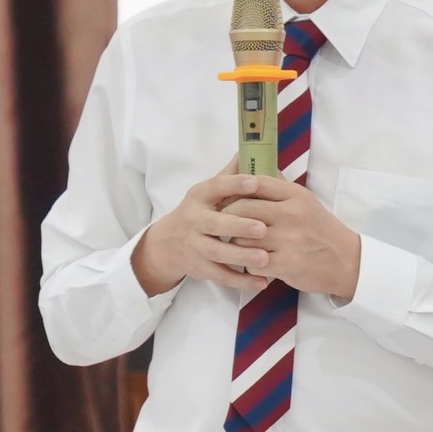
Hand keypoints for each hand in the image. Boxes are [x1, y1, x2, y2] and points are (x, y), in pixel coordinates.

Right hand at [131, 163, 275, 297]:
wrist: (167, 244)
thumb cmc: (199, 212)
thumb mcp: (208, 192)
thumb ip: (229, 175)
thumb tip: (248, 149)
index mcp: (199, 196)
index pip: (216, 187)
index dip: (234, 184)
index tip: (255, 182)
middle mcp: (194, 220)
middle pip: (215, 224)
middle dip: (239, 226)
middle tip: (263, 228)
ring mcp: (195, 245)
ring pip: (218, 252)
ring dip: (241, 257)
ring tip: (264, 259)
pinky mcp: (199, 267)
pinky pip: (220, 276)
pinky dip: (240, 280)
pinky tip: (260, 282)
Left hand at [222, 173, 362, 300]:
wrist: (346, 261)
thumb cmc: (320, 230)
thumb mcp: (305, 202)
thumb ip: (279, 190)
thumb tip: (250, 174)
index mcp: (296, 195)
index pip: (255, 183)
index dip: (235, 190)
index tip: (227, 197)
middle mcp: (291, 215)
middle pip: (242, 209)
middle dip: (228, 217)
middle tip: (223, 222)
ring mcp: (288, 240)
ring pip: (242, 237)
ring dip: (237, 243)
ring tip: (240, 244)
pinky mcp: (286, 265)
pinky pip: (252, 262)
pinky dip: (249, 264)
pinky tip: (254, 262)